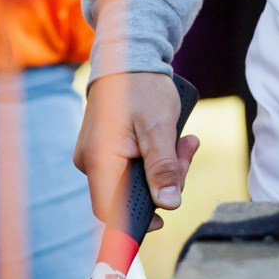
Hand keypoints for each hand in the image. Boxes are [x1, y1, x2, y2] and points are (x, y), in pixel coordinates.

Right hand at [73, 72, 199, 227]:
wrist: (129, 55)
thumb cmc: (142, 87)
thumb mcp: (159, 128)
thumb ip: (162, 168)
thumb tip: (168, 205)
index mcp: (99, 161)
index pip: (110, 212)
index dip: (135, 223)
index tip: (163, 220)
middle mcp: (92, 162)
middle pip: (128, 196)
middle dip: (164, 182)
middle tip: (187, 154)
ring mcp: (98, 155)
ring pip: (134, 180)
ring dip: (165, 167)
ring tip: (186, 141)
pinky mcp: (106, 147)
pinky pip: (131, 165)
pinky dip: (155, 158)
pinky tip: (174, 141)